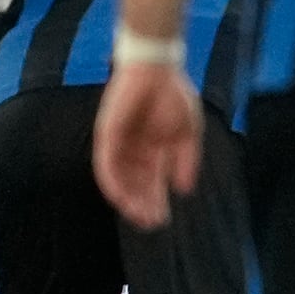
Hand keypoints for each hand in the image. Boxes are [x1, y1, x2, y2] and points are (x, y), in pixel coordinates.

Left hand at [93, 59, 198, 230]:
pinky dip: (113, 183)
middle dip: (143, 204)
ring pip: (120, 179)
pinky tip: (121, 198)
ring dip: (128, 199)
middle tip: (151, 223)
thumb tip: (184, 189)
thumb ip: (186, 160)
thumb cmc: (174, 96)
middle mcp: (134, 150)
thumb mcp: (189, 132)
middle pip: (135, 184)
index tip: (162, 220)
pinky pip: (105, 166)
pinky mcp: (107, 137)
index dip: (156, 200)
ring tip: (138, 215)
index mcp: (154, 148)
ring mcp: (119, 144)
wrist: (157, 70)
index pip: (152, 180)